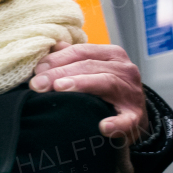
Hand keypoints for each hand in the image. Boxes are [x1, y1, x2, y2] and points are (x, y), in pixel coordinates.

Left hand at [30, 42, 148, 140]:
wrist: (135, 114)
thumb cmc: (108, 88)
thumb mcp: (93, 67)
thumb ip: (73, 56)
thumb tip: (52, 46)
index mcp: (112, 55)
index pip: (82, 51)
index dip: (57, 59)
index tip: (36, 70)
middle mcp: (125, 70)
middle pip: (90, 66)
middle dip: (60, 73)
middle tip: (38, 84)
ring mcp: (131, 93)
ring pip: (107, 83)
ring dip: (82, 84)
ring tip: (60, 88)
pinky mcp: (136, 117)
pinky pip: (127, 120)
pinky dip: (116, 123)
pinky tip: (103, 127)